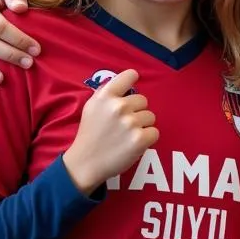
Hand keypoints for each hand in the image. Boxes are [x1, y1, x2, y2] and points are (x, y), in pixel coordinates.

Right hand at [62, 70, 157, 193]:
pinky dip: (147, 139)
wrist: (85, 163)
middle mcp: (118, 106)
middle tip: (123, 124)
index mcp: (105, 96)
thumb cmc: (91, 134)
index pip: (129, 75)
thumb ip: (108, 92)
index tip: (129, 91)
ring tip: (127, 135)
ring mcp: (130, 122)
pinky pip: (155, 132)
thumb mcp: (92, 107)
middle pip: (143, 100)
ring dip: (142, 126)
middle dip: (136, 111)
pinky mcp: (140, 139)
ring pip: (150, 117)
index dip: (132, 80)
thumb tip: (128, 79)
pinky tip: (133, 144)